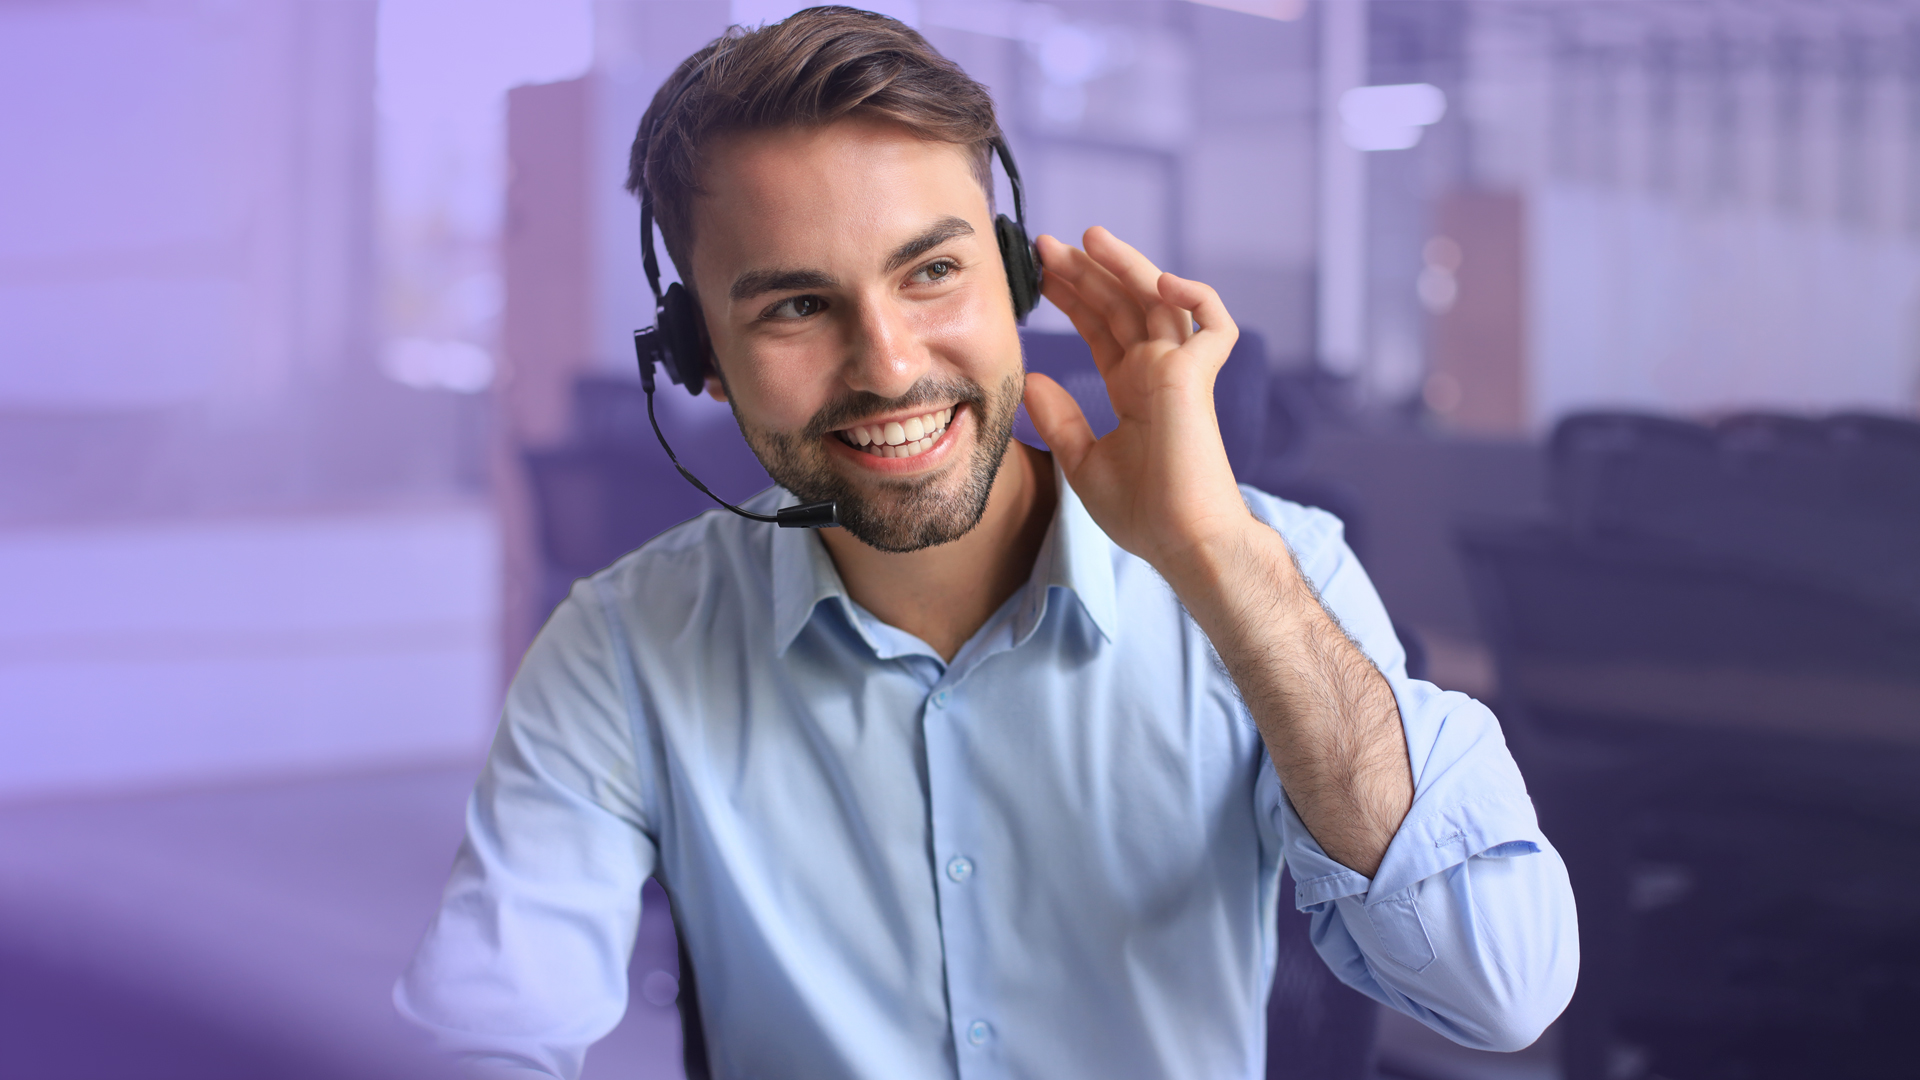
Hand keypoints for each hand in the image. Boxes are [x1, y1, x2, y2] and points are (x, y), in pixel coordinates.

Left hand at [1025, 227, 1252, 569]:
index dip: (1073, 298)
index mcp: (1133, 387)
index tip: (1039, 276)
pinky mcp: (1199, 377)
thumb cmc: (1140, 512)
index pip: (1101, 328)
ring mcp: (1181, 370)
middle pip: (1122, 304)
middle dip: (1087, 272)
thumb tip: (1030, 379)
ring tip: (1088, 238)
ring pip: (1160, 299)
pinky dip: (1196, 296)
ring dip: (1127, 265)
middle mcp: (1157, 371)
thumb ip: (1058, 417)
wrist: (1178, 541)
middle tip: (1047, 246)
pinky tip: (1161, 281)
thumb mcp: (1081, 459)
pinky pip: (1213, 324)